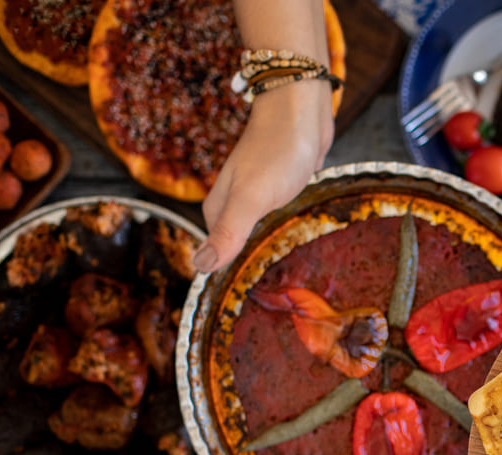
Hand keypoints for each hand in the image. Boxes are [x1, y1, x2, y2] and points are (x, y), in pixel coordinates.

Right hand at [193, 81, 332, 273]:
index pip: (215, 251)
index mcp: (219, 207)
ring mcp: (256, 192)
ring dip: (264, 246)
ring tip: (281, 271)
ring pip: (255, 229)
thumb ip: (228, 231)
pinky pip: (275, 216)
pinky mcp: (279, 185)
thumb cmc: (277, 151)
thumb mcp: (251, 198)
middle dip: (246, 262)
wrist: (301, 108)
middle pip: (234, 242)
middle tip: (267, 292)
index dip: (226, 272)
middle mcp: (233, 200)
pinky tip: (294, 238)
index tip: (240, 299)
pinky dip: (281, 229)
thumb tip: (199, 266)